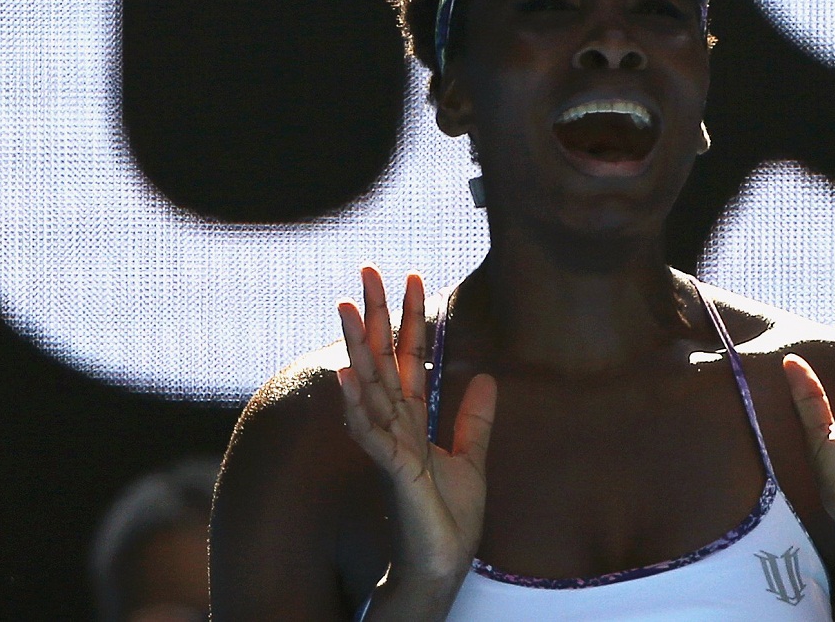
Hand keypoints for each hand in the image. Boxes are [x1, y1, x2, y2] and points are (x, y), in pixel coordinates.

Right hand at [337, 268, 496, 584]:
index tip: (411, 277)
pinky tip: (348, 378)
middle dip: (376, 316)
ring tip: (346, 308)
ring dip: (357, 347)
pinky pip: (372, 434)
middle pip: (382, 361)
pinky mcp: (393, 473)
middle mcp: (394, 427)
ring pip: (370, 388)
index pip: (408, 359)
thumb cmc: (447, 518)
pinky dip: (358, 405)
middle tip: (367, 270)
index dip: (409, 319)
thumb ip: (474, 420)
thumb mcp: (471, 459)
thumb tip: (488, 377)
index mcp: (412, 421)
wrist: (441, 564)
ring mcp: (389, 448)